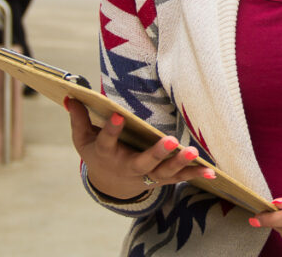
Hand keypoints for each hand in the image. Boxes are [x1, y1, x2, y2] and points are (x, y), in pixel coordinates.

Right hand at [65, 97, 215, 199]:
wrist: (110, 185)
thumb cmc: (98, 154)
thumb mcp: (83, 139)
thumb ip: (79, 118)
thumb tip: (70, 96)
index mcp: (107, 154)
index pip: (107, 141)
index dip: (112, 129)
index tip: (118, 114)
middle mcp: (128, 167)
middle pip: (143, 162)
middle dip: (157, 152)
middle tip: (171, 141)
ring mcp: (146, 176)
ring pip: (164, 172)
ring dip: (179, 163)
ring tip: (193, 152)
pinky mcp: (161, 180)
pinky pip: (179, 179)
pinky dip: (195, 175)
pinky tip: (211, 172)